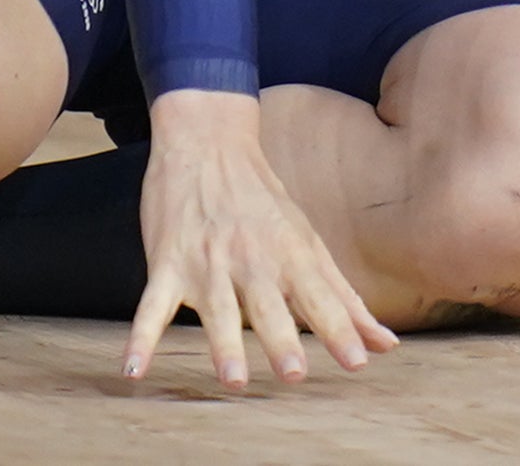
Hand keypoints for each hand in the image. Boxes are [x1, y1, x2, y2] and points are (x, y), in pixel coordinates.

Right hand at [122, 89, 396, 387]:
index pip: (319, 297)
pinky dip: (140, 337)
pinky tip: (133, 369)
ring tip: (234, 379)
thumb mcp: (309, 243)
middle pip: (268, 304)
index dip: (339, 329)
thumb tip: (387, 345)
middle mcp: (251, 259)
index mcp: (290, 254)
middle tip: (294, 373)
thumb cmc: (263, 202)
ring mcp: (207, 262)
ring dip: (223, 343)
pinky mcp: (167, 262)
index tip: (359, 362)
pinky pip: (151, 304)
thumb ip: (345, 298)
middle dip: (280, 338)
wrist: (204, 141)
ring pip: (216, 307)